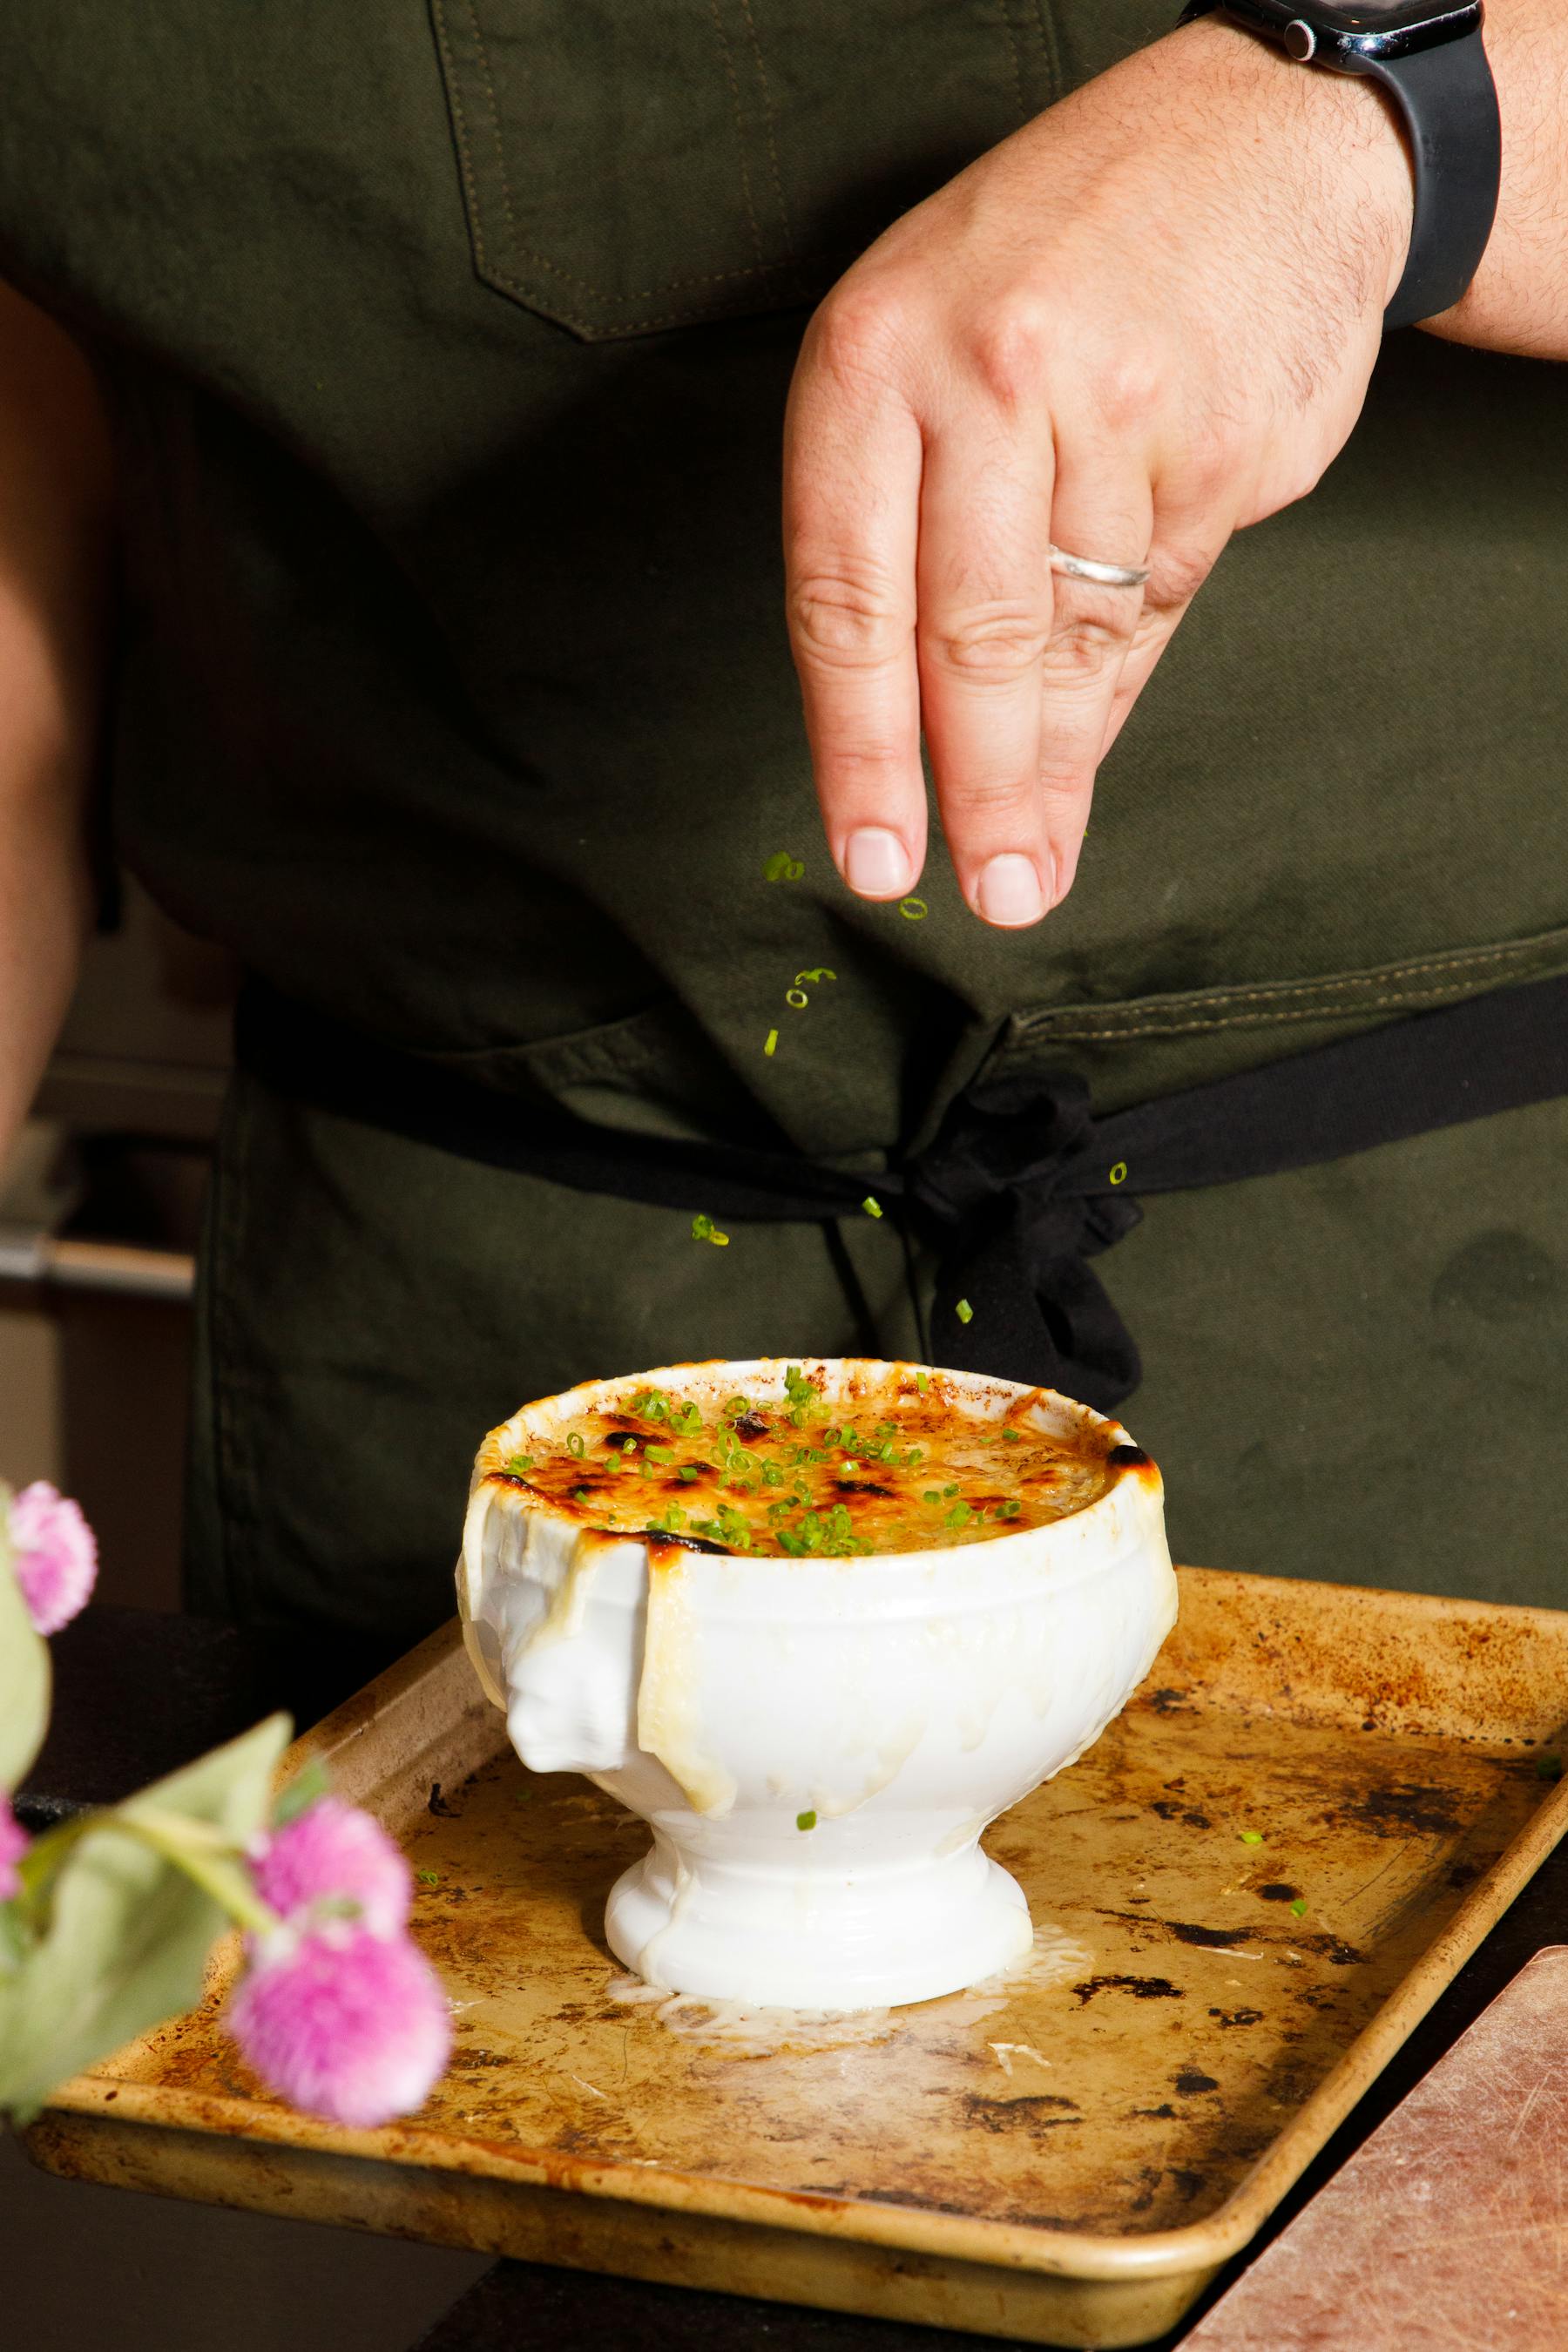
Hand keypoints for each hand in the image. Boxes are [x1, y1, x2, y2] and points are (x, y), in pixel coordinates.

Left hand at [783, 20, 1412, 927]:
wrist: (1262, 143)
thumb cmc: (1063, 264)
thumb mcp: (938, 355)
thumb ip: (917, 536)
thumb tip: (930, 746)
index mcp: (872, 358)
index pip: (844, 592)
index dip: (858, 746)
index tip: (875, 852)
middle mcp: (985, 376)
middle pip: (968, 636)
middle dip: (976, 787)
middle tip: (986, 893)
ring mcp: (1112, 407)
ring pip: (1074, 637)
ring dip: (1055, 764)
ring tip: (1036, 858)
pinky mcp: (1217, 444)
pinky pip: (1161, 603)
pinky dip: (1126, 675)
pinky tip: (1099, 718)